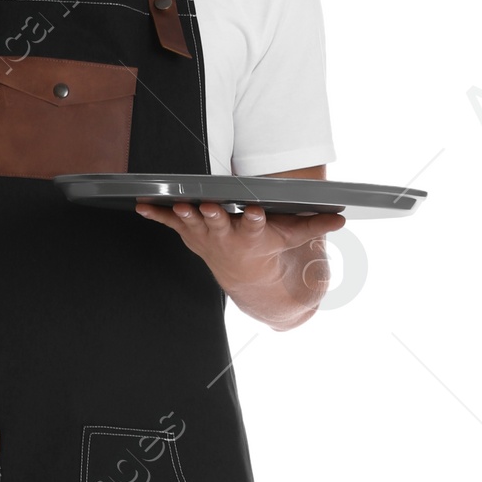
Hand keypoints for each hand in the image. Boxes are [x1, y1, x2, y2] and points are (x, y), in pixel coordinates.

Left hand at [134, 195, 345, 329]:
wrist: (244, 276)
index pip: (253, 226)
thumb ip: (314, 225)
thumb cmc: (268, 248)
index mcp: (251, 236)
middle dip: (212, 216)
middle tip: (208, 207)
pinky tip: (140, 205)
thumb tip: (342, 217)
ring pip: (191, 223)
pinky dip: (155, 215)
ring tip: (175, 205)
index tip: (252, 212)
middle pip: (218, 225)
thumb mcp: (291, 238)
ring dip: (183, 215)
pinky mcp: (190, 232)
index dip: (252, 220)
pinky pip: (170, 223)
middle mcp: (226, 237)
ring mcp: (205, 236)